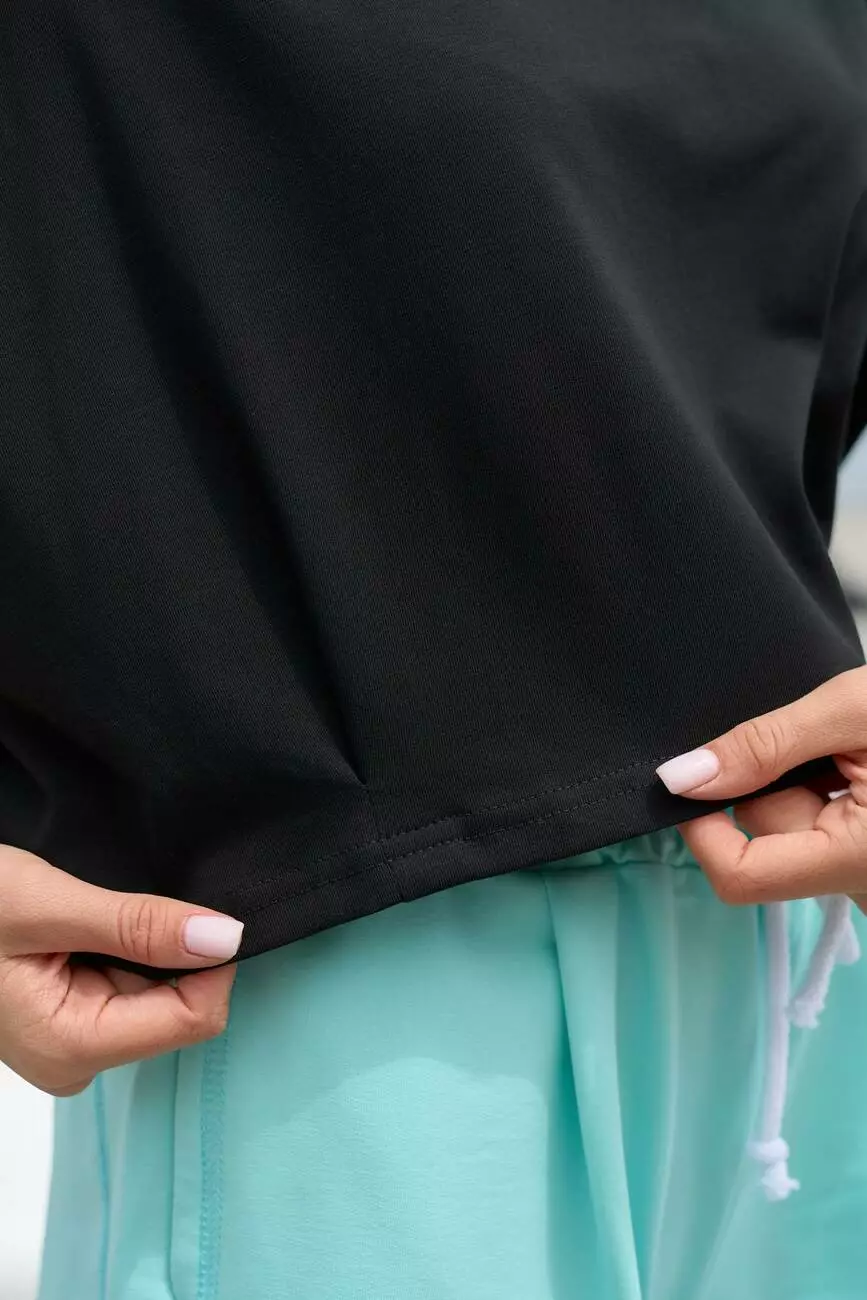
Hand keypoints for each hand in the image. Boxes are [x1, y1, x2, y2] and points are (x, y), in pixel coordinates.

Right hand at [0, 845, 242, 1094]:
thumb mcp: (45, 905)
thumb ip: (137, 925)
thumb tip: (225, 937)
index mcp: (72, 1047)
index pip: (195, 1018)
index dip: (212, 958)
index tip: (199, 905)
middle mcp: (76, 1058)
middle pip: (180, 1006)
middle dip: (174, 949)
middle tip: (126, 901)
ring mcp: (71, 1039)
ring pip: (158, 990)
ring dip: (147, 944)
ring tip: (96, 910)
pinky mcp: (67, 1016)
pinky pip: (129, 983)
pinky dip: (127, 946)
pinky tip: (92, 922)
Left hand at [655, 665, 866, 908]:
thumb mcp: (852, 710)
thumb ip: (766, 745)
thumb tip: (683, 778)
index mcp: (858, 861)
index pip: (741, 875)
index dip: (703, 827)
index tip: (693, 775)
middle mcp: (862, 882)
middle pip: (763, 837)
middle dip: (770, 779)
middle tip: (816, 732)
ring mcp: (865, 871)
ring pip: (790, 826)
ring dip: (798, 779)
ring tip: (843, 741)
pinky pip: (818, 823)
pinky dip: (819, 786)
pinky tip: (850, 757)